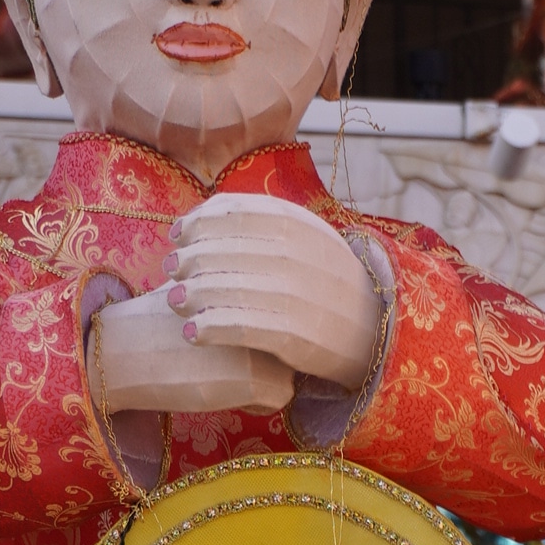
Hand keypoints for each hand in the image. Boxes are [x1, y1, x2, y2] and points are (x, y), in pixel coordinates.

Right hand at [88, 285, 293, 416]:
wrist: (127, 350)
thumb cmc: (168, 320)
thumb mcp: (208, 284)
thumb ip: (244, 283)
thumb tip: (288, 293)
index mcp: (258, 276)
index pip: (287, 312)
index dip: (262, 326)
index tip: (229, 331)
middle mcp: (268, 306)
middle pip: (292, 340)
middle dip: (269, 351)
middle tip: (224, 353)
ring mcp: (264, 342)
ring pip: (290, 369)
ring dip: (266, 376)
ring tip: (223, 369)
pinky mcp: (257, 378)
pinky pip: (280, 398)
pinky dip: (257, 402)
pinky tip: (224, 390)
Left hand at [164, 194, 383, 388]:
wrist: (373, 330)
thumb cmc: (328, 283)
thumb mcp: (308, 238)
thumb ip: (266, 221)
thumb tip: (208, 211)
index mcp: (297, 223)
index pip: (229, 213)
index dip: (196, 222)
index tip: (179, 235)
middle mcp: (293, 254)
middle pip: (217, 250)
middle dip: (187, 260)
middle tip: (171, 272)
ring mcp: (293, 293)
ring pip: (220, 288)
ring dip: (189, 295)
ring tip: (175, 302)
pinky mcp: (290, 333)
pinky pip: (235, 326)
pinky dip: (207, 329)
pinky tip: (192, 333)